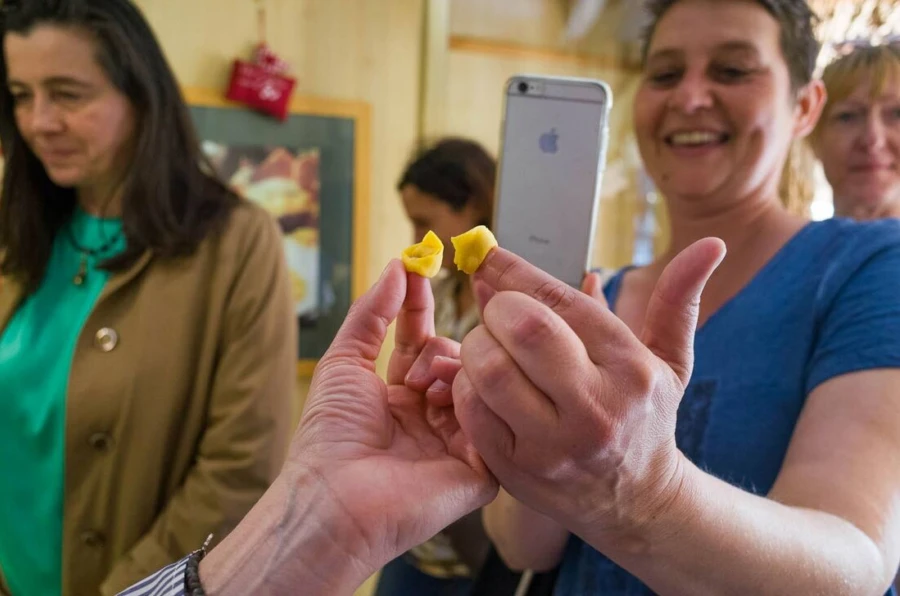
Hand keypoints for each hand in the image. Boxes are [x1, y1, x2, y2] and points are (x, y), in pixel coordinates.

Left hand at [288, 260, 497, 567]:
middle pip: (453, 358)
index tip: (425, 266)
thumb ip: (371, 313)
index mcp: (397, 397)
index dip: (421, 306)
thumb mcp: (343, 361)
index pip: (420, 339)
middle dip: (436, 350)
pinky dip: (476, 402)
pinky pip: (497, 421)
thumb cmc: (330, 437)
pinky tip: (451, 402)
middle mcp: (429, 417)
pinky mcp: (481, 469)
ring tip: (424, 392)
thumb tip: (396, 266)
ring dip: (451, 374)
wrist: (337, 497)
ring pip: (477, 382)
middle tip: (414, 371)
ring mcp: (457, 442)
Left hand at [451, 241, 723, 551]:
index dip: (514, 271)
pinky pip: (473, 411)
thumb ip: (676, 300)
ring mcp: (554, 444)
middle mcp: (596, 407)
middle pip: (523, 330)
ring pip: (490, 371)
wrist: (638, 503)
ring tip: (486, 344)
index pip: (561, 302)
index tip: (487, 255)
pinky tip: (479, 380)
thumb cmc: (646, 417)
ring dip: (475, 346)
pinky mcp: (518, 470)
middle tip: (494, 310)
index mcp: (630, 369)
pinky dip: (465, 385)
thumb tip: (710, 244)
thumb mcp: (669, 360)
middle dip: (496, 308)